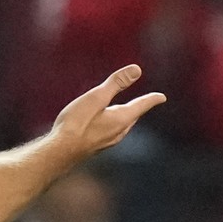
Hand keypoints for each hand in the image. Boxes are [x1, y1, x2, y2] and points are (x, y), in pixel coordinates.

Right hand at [50, 65, 165, 157]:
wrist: (60, 151)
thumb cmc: (77, 123)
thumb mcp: (96, 97)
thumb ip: (115, 84)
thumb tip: (137, 69)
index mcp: (122, 119)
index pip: (141, 106)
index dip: (152, 99)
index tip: (161, 97)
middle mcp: (119, 132)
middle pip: (132, 117)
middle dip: (137, 108)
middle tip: (143, 102)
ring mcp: (107, 141)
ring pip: (122, 126)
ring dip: (124, 117)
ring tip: (122, 112)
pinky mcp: (96, 147)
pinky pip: (110, 133)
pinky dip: (112, 125)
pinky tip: (101, 126)